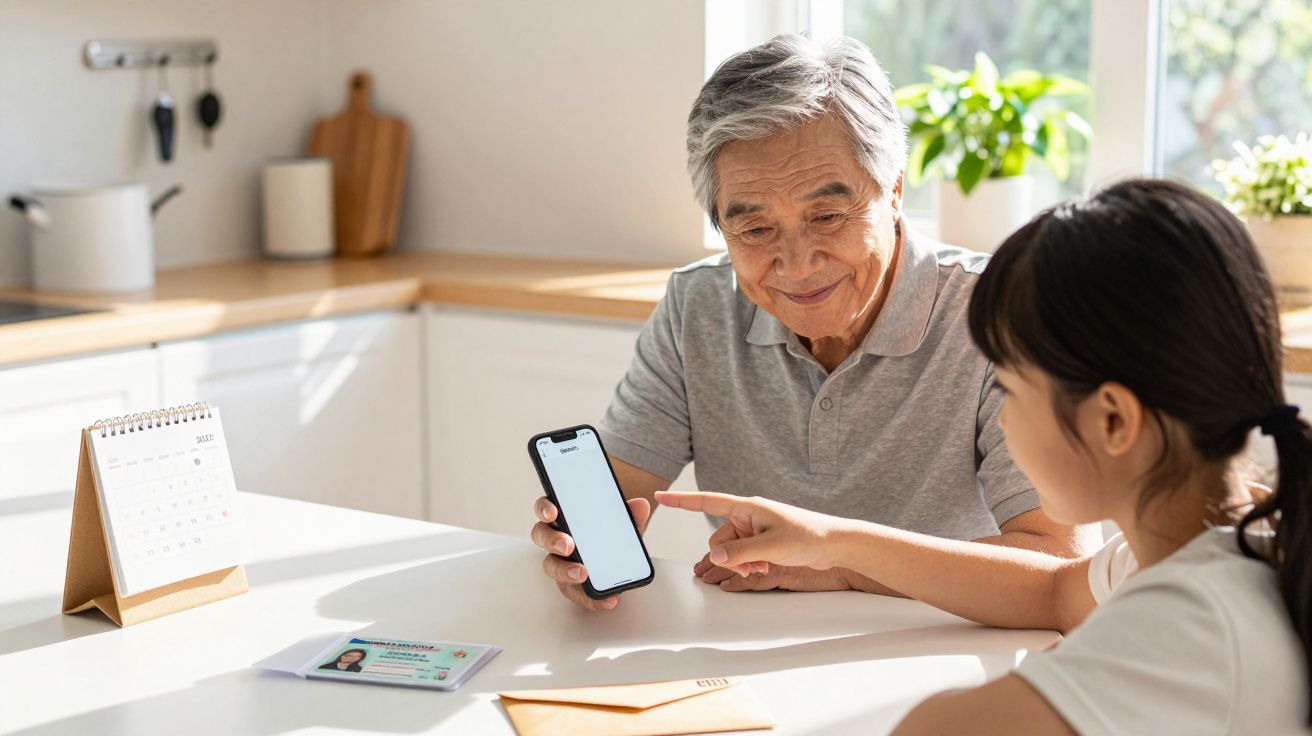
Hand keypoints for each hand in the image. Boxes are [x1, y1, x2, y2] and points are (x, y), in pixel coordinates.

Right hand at [531, 495, 650, 611]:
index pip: (545, 508)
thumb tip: (641, 505)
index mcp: (564, 518)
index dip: (544, 509)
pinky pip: (576, 593)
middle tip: (568, 546)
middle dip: (552, 540)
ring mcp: (560, 563)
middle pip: (542, 536)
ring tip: (582, 574)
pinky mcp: (570, 586)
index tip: (553, 513)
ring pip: (551, 566)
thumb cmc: (609, 537)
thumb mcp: (622, 525)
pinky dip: (592, 599)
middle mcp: (555, 539)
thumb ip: (629, 516)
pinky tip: (608, 600)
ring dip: (565, 571)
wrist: (618, 563)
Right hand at [656, 491, 849, 575]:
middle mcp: (748, 517)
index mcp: (747, 507)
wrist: (834, 544)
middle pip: (718, 540)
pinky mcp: (762, 542)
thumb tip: (715, 557)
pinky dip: (748, 564)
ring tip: (761, 568)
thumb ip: (740, 553)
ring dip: (740, 563)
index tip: (660, 496)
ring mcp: (755, 530)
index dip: (682, 501)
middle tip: (749, 568)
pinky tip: (763, 568)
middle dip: (728, 558)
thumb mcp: (771, 547)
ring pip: (730, 551)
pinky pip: (742, 555)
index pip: (707, 501)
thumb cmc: (809, 536)